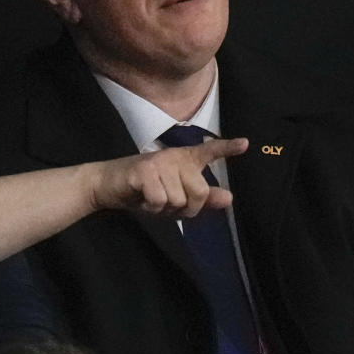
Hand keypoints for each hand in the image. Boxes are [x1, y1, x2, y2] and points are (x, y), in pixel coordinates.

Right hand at [89, 137, 248, 216]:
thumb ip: (202, 199)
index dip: (227, 148)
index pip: (209, 151)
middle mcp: (174, 157)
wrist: (107, 185)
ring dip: (164, 209)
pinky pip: (161, 201)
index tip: (246, 144)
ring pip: (179, 200)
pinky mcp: (145, 170)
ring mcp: (160, 162)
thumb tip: (229, 199)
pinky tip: (142, 198)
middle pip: (200, 192)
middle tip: (165, 203)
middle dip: (185, 208)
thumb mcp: (175, 198)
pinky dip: (151, 207)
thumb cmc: (143, 192)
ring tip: (150, 198)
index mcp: (183, 160)